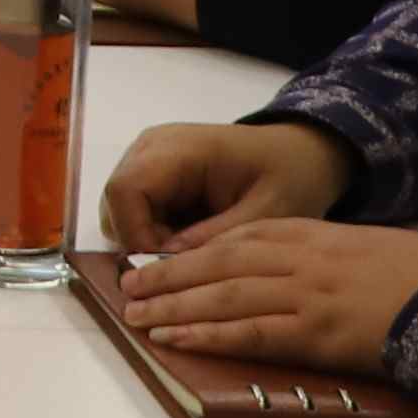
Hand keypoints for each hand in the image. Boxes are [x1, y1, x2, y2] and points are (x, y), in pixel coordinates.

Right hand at [96, 117, 352, 255]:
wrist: (301, 153)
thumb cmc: (290, 177)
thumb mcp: (265, 215)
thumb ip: (215, 240)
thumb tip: (166, 269)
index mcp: (178, 149)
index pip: (125, 191)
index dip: (135, 235)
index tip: (170, 269)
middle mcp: (151, 148)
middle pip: (116, 202)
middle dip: (141, 242)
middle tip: (185, 266)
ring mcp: (149, 158)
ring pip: (121, 210)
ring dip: (148, 239)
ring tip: (191, 253)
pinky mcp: (154, 173)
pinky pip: (136, 210)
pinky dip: (156, 233)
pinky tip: (190, 241)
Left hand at [113, 219, 417, 376]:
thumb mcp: (367, 248)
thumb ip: (323, 254)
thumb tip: (287, 272)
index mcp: (314, 234)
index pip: (238, 238)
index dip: (192, 251)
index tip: (158, 261)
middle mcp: (302, 259)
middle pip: (218, 263)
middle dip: (168, 276)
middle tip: (127, 288)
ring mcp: (307, 294)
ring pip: (223, 296)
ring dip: (174, 306)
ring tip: (136, 316)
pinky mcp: (316, 333)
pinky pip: (250, 334)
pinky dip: (207, 335)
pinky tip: (175, 339)